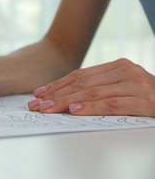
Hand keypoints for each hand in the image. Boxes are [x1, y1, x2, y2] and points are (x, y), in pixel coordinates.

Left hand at [28, 58, 154, 116]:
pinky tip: (74, 111)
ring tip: (48, 109)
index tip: (39, 94)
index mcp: (117, 66)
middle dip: (55, 95)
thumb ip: (101, 88)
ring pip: (92, 93)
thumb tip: (68, 98)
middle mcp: (125, 71)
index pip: (80, 76)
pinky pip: (112, 105)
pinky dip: (91, 108)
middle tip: (36, 104)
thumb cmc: (149, 97)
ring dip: (65, 102)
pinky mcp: (145, 100)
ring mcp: (136, 84)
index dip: (57, 85)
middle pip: (81, 84)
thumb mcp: (123, 87)